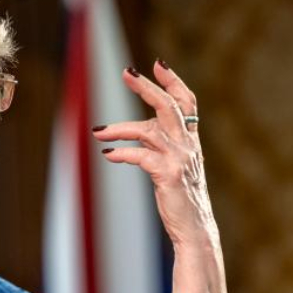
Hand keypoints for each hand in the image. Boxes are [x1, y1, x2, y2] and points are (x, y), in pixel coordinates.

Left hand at [93, 61, 216, 248]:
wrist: (195, 228)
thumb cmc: (182, 198)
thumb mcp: (176, 166)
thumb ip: (161, 147)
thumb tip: (134, 134)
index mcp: (191, 140)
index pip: (187, 102)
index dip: (173, 82)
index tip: (157, 63)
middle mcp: (188, 145)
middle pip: (169, 106)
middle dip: (147, 87)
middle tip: (126, 72)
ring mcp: (180, 159)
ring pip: (148, 130)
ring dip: (120, 128)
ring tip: (98, 131)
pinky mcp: (168, 175)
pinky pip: (141, 156)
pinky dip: (122, 153)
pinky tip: (108, 154)